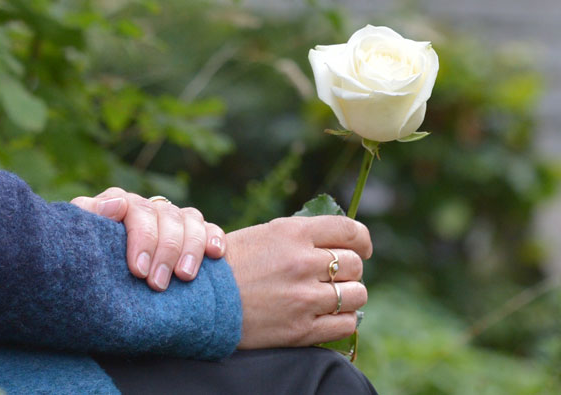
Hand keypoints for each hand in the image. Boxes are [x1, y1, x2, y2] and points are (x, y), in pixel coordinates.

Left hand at [71, 188, 225, 290]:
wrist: (103, 274)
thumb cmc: (90, 257)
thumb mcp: (82, 240)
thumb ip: (90, 218)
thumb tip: (116, 206)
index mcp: (121, 205)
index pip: (133, 208)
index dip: (140, 237)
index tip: (138, 270)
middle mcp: (149, 208)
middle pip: (165, 217)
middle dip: (164, 251)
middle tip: (158, 284)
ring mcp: (173, 218)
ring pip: (190, 221)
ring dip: (190, 248)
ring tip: (185, 277)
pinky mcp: (195, 232)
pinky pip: (211, 228)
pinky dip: (214, 238)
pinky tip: (216, 254)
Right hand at [223, 216, 370, 349]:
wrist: (198, 302)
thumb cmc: (228, 266)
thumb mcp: (264, 235)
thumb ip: (301, 237)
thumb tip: (338, 242)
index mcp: (293, 233)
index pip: (350, 230)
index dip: (362, 240)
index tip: (362, 248)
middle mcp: (302, 262)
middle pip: (355, 264)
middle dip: (350, 271)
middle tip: (336, 277)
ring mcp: (303, 298)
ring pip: (356, 294)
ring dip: (350, 296)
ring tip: (333, 297)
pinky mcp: (301, 330)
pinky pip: (346, 324)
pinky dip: (344, 319)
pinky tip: (329, 316)